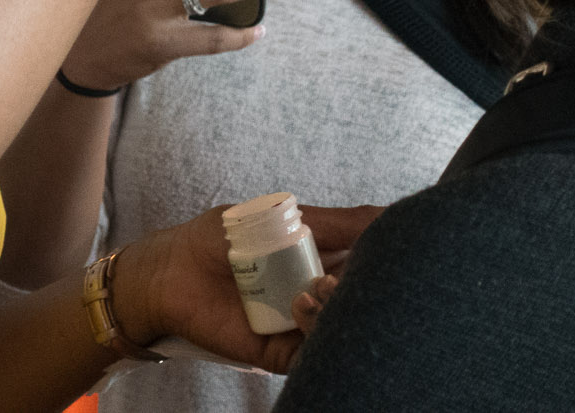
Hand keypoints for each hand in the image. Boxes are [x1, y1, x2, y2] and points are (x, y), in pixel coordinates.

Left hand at [112, 203, 383, 373]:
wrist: (170, 271)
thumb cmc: (223, 238)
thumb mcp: (284, 216)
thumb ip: (337, 221)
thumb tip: (388, 216)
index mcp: (326, 264)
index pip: (371, 269)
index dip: (389, 263)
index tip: (403, 250)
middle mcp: (320, 299)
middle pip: (364, 304)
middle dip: (370, 289)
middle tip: (358, 267)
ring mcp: (302, 328)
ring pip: (343, 333)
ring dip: (340, 310)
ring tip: (319, 284)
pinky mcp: (280, 355)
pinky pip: (311, 358)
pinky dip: (317, 339)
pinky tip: (304, 307)